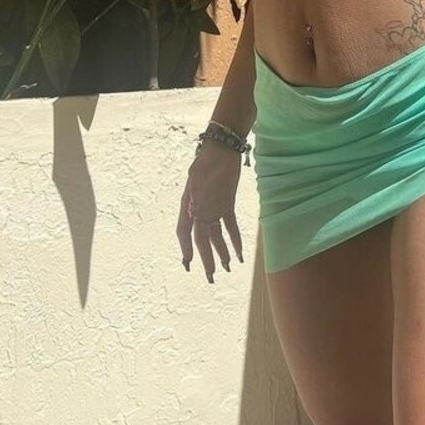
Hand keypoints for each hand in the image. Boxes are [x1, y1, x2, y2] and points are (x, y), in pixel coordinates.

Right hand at [176, 144, 244, 282]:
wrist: (222, 147)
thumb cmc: (207, 160)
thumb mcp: (199, 177)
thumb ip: (197, 197)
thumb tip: (196, 214)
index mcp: (189, 204)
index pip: (184, 231)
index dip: (186, 248)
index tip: (188, 263)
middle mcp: (200, 209)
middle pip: (202, 238)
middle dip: (206, 258)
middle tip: (211, 277)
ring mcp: (214, 208)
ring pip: (217, 235)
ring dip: (222, 251)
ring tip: (227, 267)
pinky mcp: (227, 204)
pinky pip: (230, 225)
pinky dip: (235, 238)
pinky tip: (240, 251)